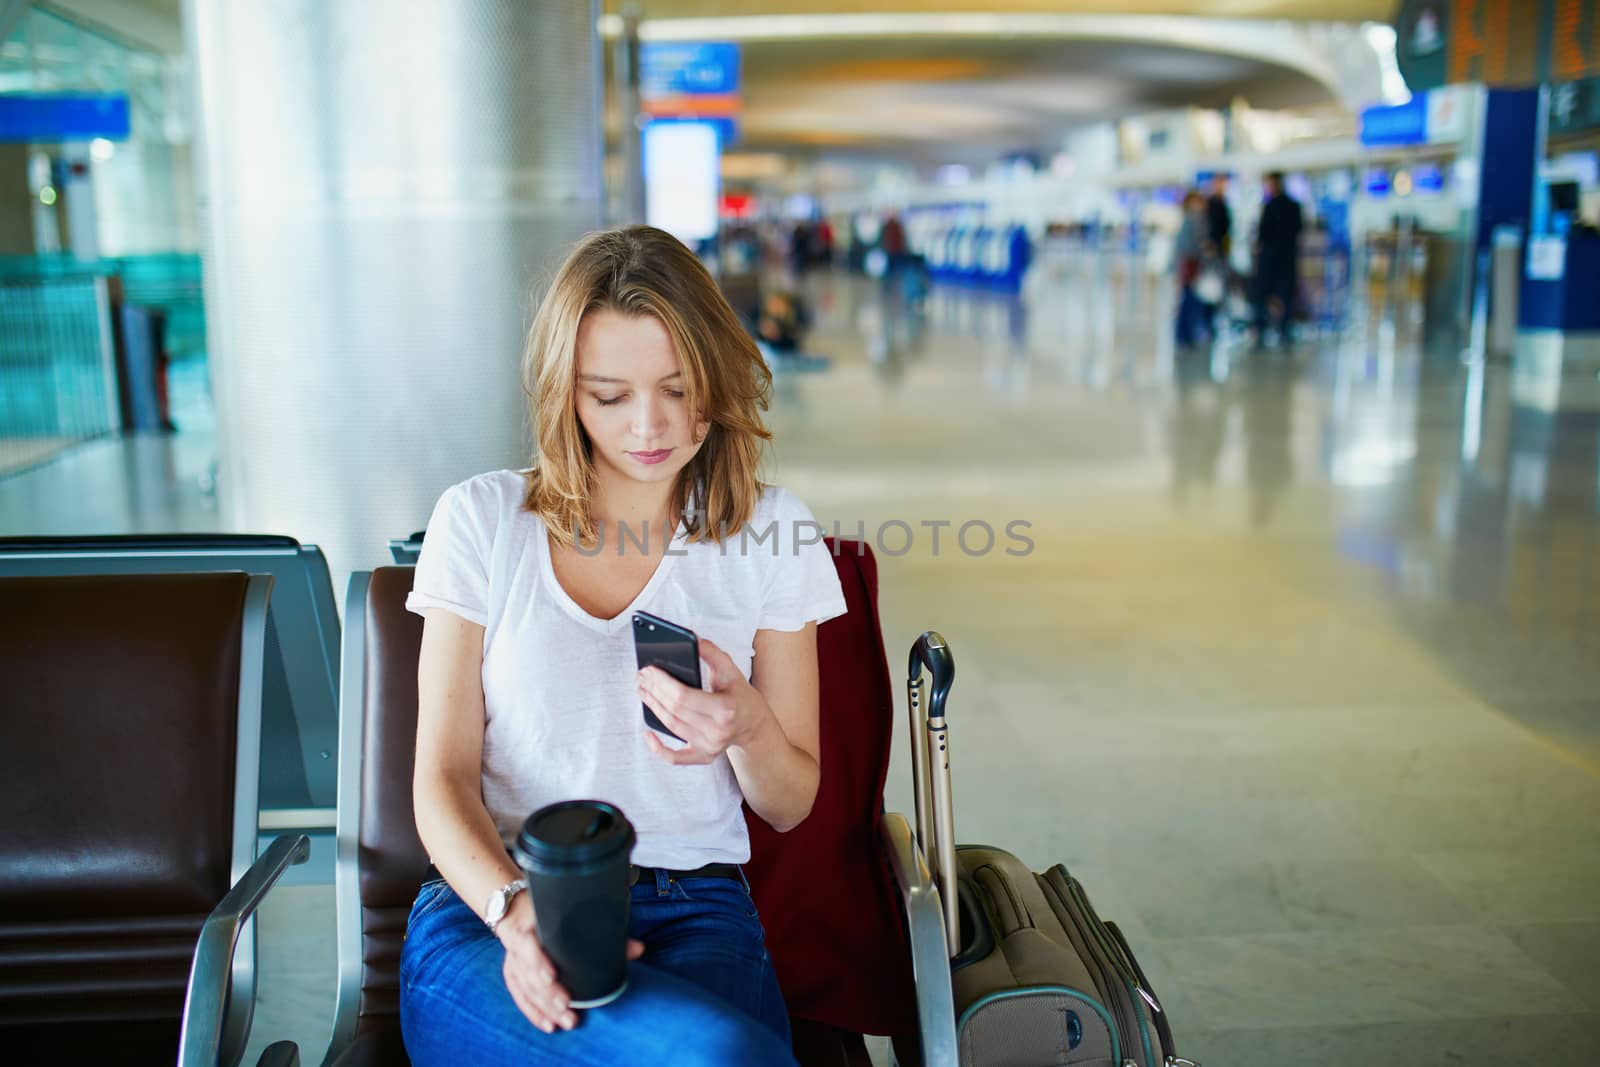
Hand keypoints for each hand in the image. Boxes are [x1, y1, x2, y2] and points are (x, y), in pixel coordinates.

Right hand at [497, 893, 644, 1032]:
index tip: (552, 977)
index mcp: (529, 925)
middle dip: (548, 994)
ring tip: (566, 1022)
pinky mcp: (513, 975)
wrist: (522, 911)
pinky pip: (520, 998)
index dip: (537, 961)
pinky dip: (535, 1013)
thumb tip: (639, 949)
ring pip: (525, 989)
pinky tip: (550, 1026)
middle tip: (568, 1008)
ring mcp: (512, 962)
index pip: (526, 944)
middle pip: (528, 974)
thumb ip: (605, 933)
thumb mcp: (573, 917)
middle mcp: (517, 945)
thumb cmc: (555, 915)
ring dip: (545, 1008)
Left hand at [638, 637, 767, 765]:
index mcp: (726, 708)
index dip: (663, 682)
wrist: (754, 723)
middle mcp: (718, 731)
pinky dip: (658, 748)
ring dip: (653, 708)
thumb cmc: (740, 694)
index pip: (684, 696)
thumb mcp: (731, 670)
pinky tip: (647, 734)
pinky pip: (675, 758)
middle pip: (674, 711)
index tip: (650, 669)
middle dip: (654, 691)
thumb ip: (711, 652)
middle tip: (642, 676)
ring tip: (642, 690)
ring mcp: (710, 746)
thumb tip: (690, 638)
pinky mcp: (703, 756)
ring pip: (672, 727)